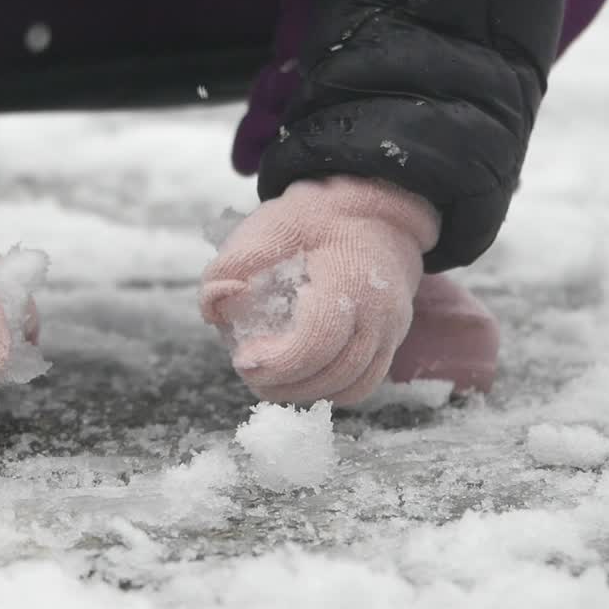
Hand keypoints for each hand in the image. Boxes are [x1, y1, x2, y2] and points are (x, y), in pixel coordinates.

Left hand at [200, 176, 439, 404]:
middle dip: (286, 384)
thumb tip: (216, 312)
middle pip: (336, 372)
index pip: (320, 340)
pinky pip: (363, 385)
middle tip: (249, 373)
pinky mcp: (391, 343)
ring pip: (353, 387)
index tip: (243, 360)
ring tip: (268, 380)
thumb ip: (233, 264)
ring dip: (306, 393)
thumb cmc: (316, 220)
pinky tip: (297, 380)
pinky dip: (328, 391)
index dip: (280, 362)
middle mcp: (380, 312)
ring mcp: (392, 331)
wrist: (374, 215)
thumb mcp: (270, 225)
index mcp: (351, 278)